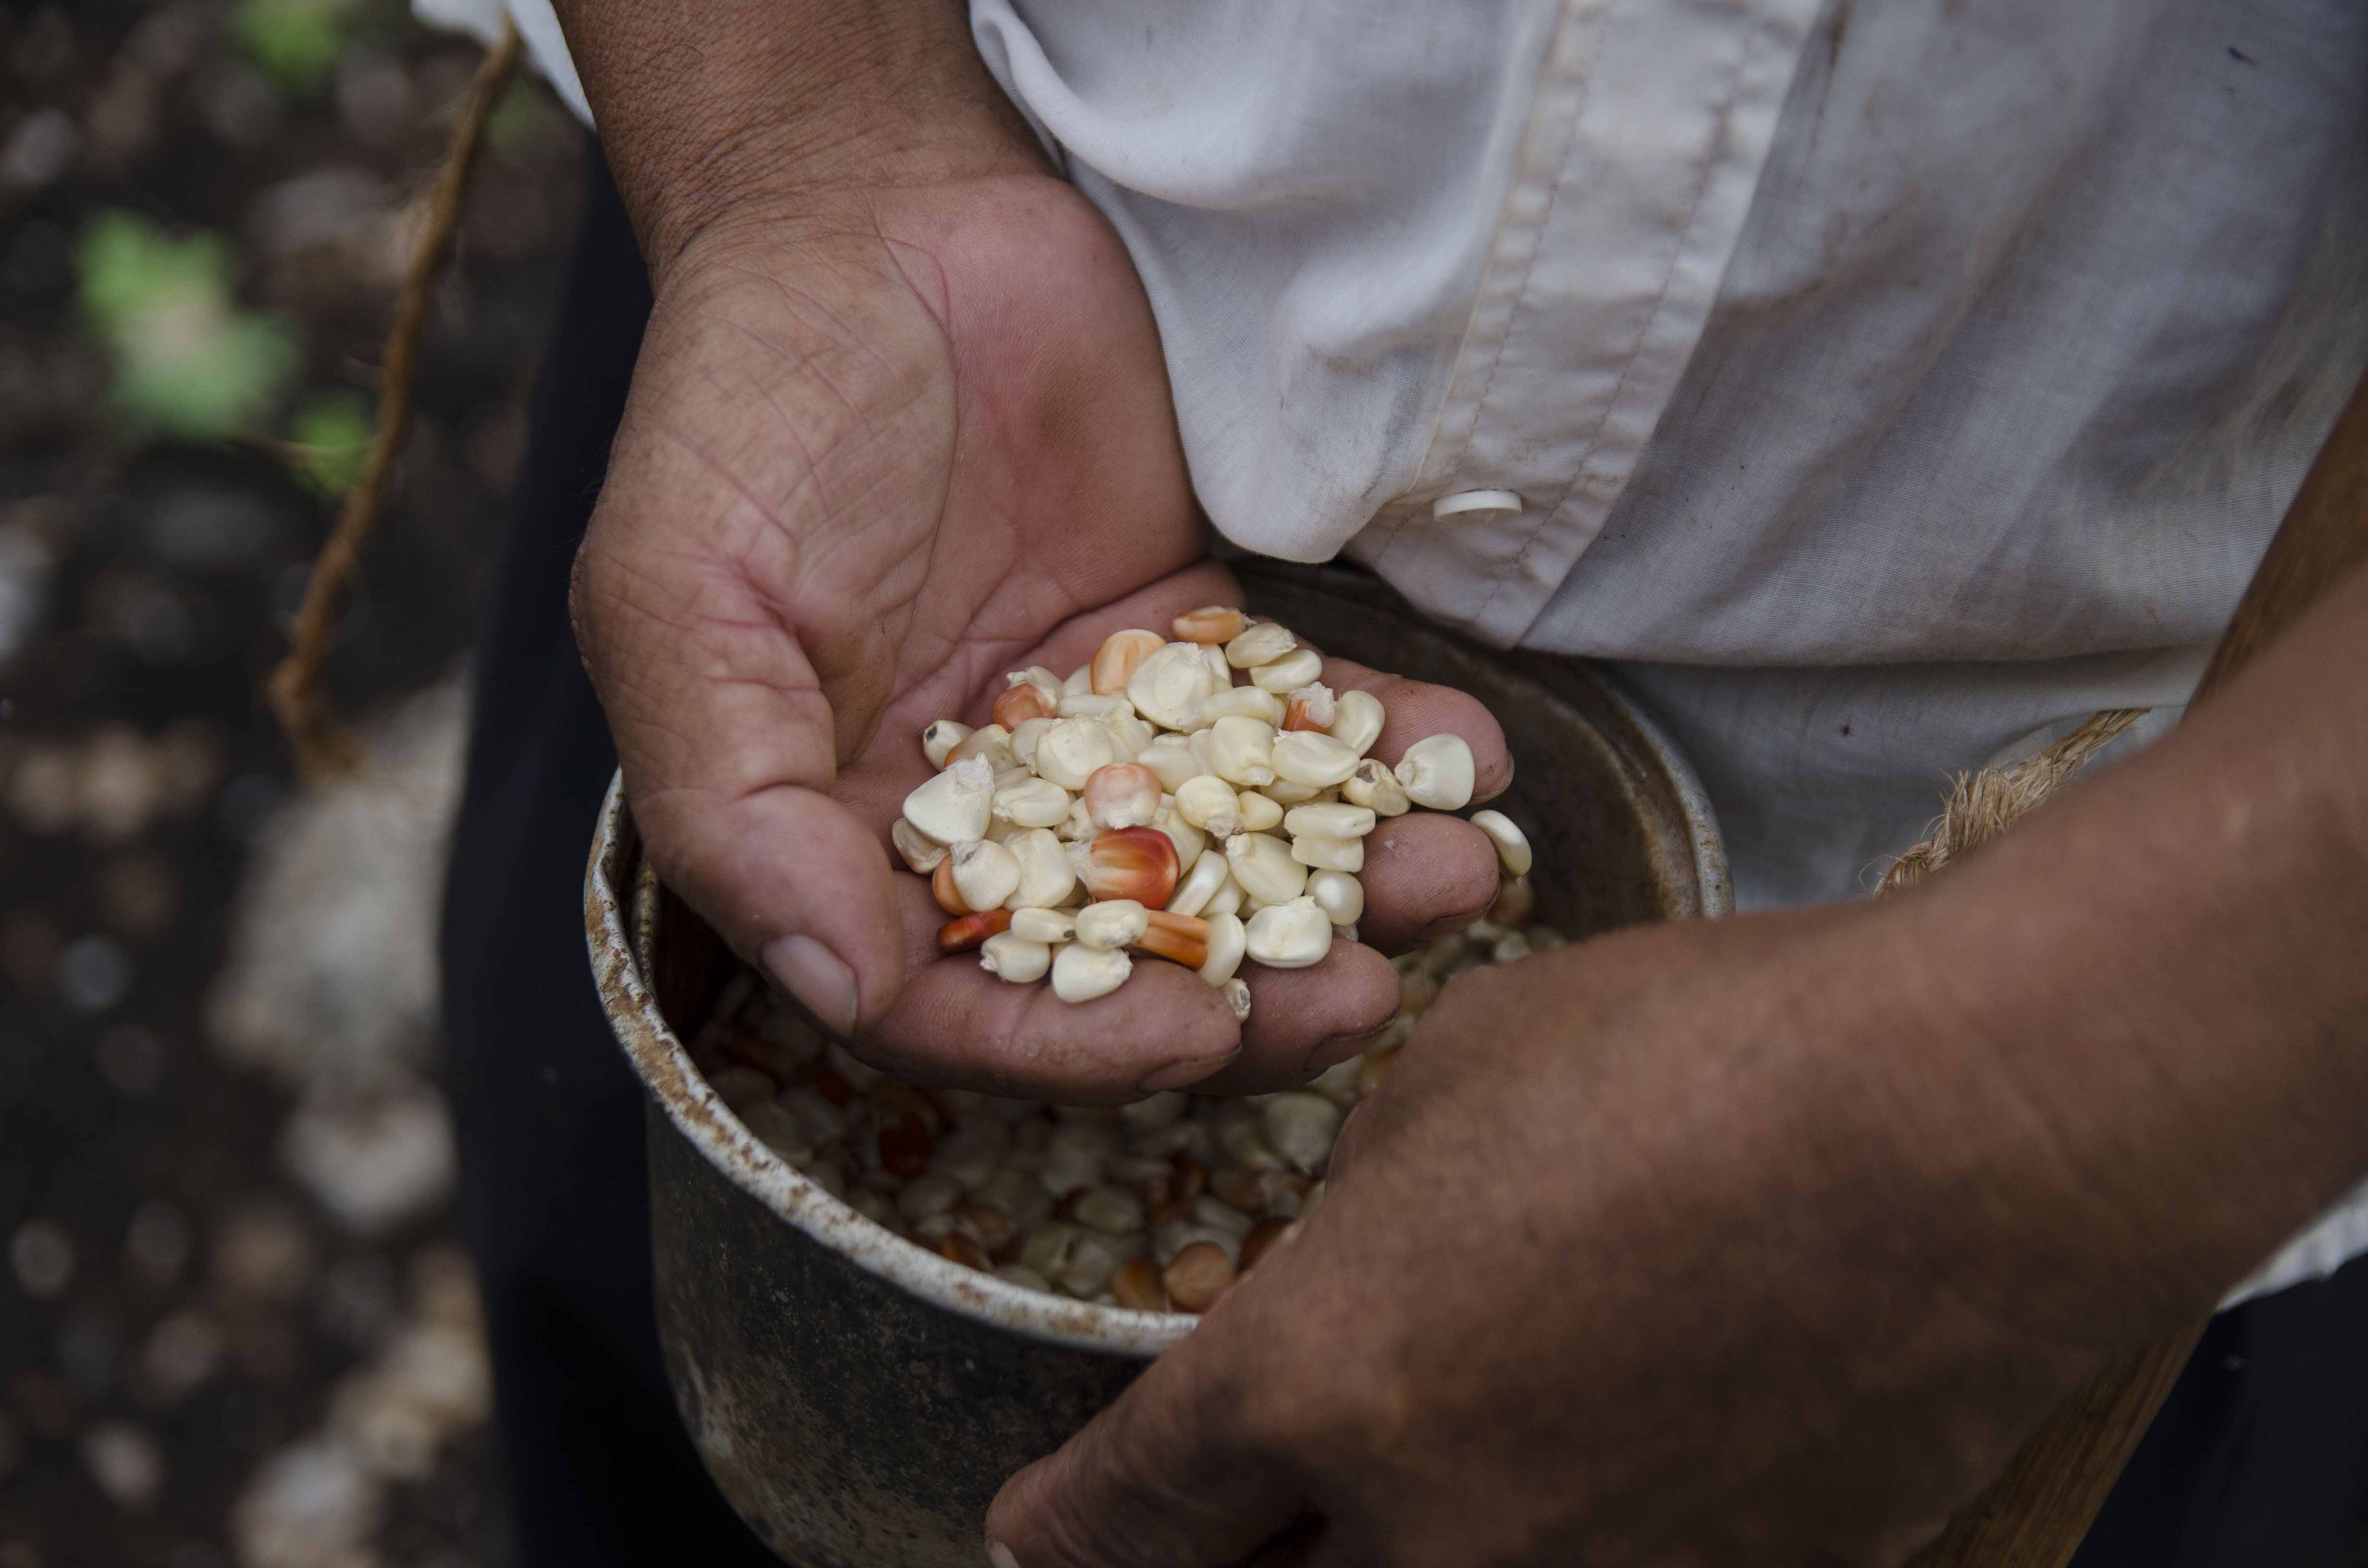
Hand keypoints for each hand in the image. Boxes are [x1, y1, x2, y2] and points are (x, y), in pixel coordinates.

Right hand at [570, 172, 1509, 1097]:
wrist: (875, 219)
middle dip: (1254, 995)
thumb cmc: (746, 410)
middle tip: (1365, 998)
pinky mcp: (1187, 639)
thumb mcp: (684, 607)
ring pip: (1231, 851)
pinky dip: (1382, 745)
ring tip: (1450, 878)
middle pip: (1126, 955)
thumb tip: (840, 988)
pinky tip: (1466, 757)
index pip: (963, 1004)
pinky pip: (1293, 716)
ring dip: (1348, 886)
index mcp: (842, 841)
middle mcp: (976, 813)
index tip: (1203, 1039)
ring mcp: (1093, 729)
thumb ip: (741, 809)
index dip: (1080, 1049)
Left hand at [985, 905, 2216, 1564]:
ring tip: (1431, 1457)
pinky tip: (1612, 1443)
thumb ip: (1361, 1217)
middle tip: (1218, 1510)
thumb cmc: (1695, 1059)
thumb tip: (1351, 1270)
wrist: (1967, 1125)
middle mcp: (1436, 1532)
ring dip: (1391, 1545)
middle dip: (1218, 1560)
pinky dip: (1567, 1529)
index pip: (1121, 1517)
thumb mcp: (1453, 1080)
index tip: (1035, 1527)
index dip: (1058, 1528)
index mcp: (1320, 1385)